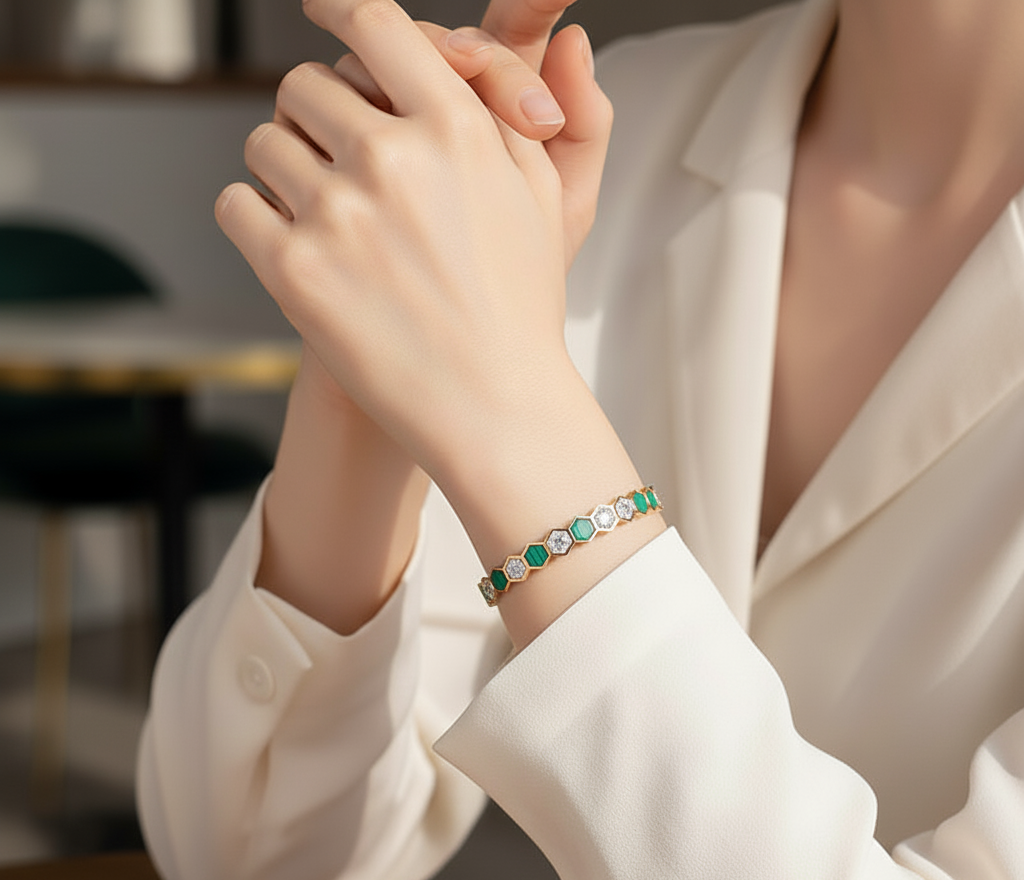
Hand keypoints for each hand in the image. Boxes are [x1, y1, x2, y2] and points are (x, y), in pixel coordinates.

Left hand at [217, 0, 577, 487]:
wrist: (493, 407)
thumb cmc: (520, 307)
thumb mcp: (543, 196)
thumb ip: (518, 107)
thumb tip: (561, 33)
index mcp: (455, 130)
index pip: (374, 24)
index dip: (339, 7)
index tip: (320, 7)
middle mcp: (392, 160)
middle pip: (304, 84)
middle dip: (315, 114)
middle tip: (336, 157)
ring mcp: (337, 216)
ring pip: (263, 142)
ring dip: (284, 167)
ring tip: (323, 213)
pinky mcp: (294, 272)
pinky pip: (236, 204)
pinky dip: (255, 216)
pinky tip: (293, 243)